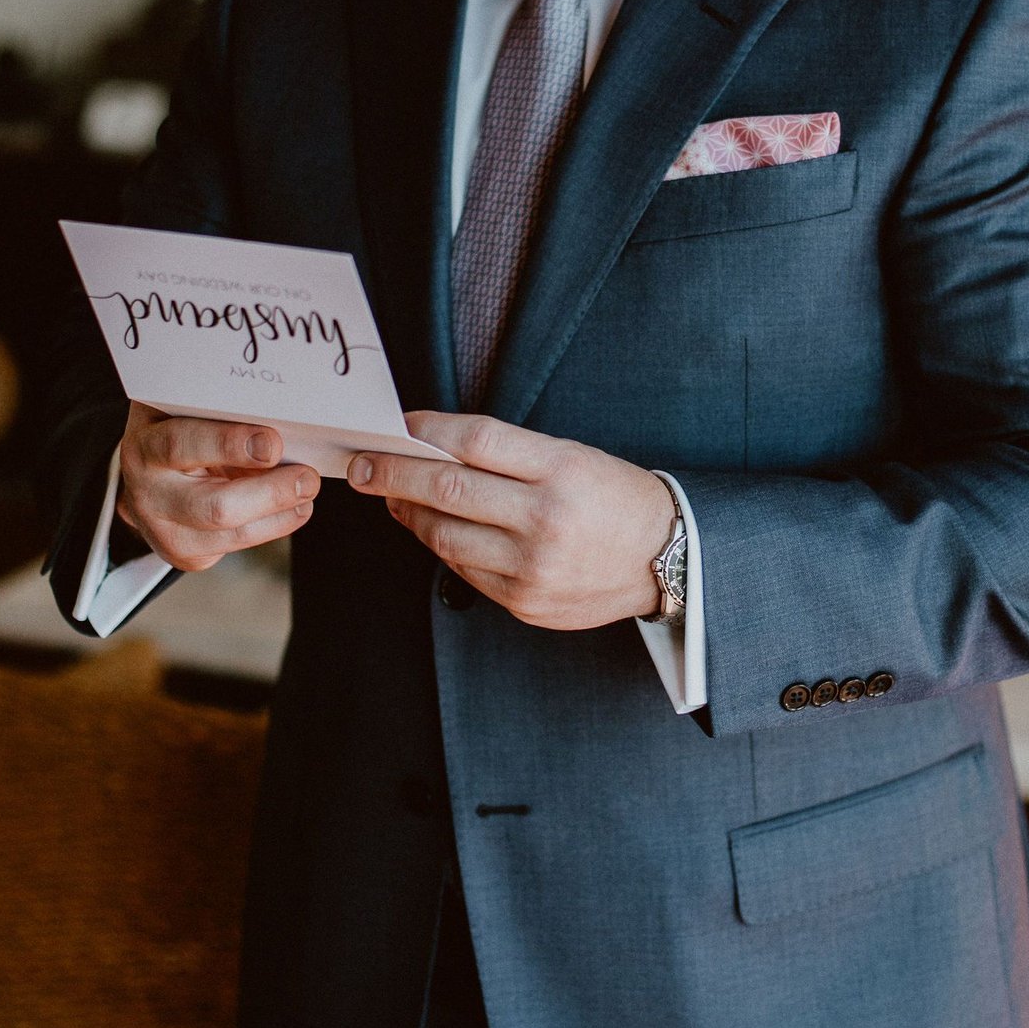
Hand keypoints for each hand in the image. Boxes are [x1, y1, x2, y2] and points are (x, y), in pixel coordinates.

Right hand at [116, 401, 320, 572]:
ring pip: (230, 532)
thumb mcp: (188, 411)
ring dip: (279, 512)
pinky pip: (236, 544)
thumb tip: (283, 420)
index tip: (272, 443)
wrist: (149, 476)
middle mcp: (147, 491)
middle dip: (269, 493)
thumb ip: (224, 413)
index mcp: (145, 445)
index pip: (182, 445)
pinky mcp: (182, 553)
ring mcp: (161, 530)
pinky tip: (293, 508)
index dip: (229, 445)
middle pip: (213, 506)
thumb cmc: (178, 431)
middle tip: (307, 478)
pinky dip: (272, 524)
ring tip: (307, 490)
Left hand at [347, 411, 673, 631]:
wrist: (666, 558)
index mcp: (562, 469)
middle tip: (362, 465)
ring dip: (407, 513)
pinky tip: (430, 529)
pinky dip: (439, 546)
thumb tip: (431, 446)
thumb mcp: (572, 457)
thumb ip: (507, 453)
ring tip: (391, 497)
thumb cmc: (612, 496)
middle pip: (447, 489)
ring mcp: (534, 567)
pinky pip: (463, 571)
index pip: (476, 441)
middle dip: (392, 474)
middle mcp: (546, 518)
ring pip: (444, 536)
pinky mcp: (525, 602)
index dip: (426, 429)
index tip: (395, 424)